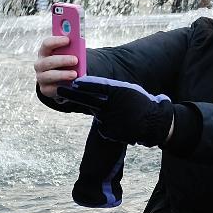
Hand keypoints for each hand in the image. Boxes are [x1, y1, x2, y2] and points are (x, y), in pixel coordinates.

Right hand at [34, 35, 77, 97]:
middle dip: (62, 60)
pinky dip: (60, 87)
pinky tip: (69, 85)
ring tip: (74, 74)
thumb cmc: (65, 63)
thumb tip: (79, 48)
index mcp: (45, 52)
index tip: (68, 40)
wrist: (61, 80)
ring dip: (62, 74)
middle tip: (75, 60)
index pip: (46, 44)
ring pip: (49, 75)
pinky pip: (51, 89)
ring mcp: (41, 77)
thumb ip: (71, 50)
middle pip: (48, 61)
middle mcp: (40, 64)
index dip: (56, 41)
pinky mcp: (45, 89)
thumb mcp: (68, 54)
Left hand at [56, 76, 174, 146]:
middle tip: (59, 90)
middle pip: (87, 99)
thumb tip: (92, 87)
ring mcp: (108, 119)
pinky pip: (103, 124)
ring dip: (100, 110)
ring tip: (117, 111)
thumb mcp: (127, 90)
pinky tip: (120, 122)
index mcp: (117, 93)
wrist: (152, 122)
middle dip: (72, 94)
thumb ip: (110, 89)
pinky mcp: (108, 131)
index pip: (97, 87)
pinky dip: (108, 122)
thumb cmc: (140, 102)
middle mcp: (110, 106)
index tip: (74, 81)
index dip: (84, 84)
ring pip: (97, 112)